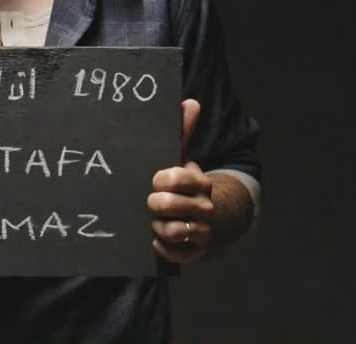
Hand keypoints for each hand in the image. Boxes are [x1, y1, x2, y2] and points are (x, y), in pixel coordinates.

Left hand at [147, 98, 212, 262]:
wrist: (202, 217)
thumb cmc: (182, 185)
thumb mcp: (180, 159)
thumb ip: (183, 132)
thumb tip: (190, 102)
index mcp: (200, 182)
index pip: (178, 177)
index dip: (161, 179)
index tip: (155, 180)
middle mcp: (205, 207)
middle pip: (170, 205)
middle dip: (154, 203)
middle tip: (150, 202)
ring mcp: (202, 231)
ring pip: (173, 231)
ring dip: (158, 226)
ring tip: (154, 220)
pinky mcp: (195, 252)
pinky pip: (174, 254)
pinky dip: (162, 247)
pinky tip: (156, 239)